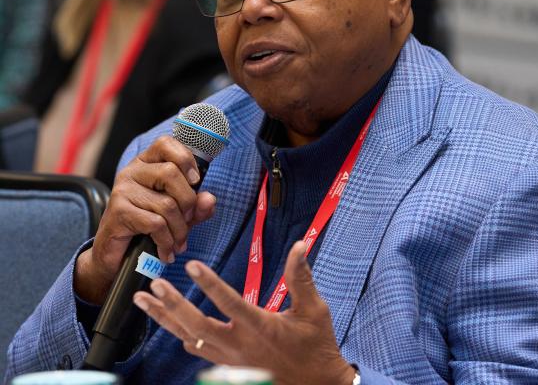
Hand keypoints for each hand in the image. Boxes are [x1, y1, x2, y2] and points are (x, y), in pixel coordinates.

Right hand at [74, 136, 216, 303]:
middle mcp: (132, 171)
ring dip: (180, 229)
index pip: (165, 143)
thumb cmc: (149, 227)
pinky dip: (167, 241)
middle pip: (171, 173)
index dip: (185, 158)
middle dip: (188, 202)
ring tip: (179, 242)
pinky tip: (166, 251)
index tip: (196, 181)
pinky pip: (155, 223)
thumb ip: (197, 205)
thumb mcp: (179, 214)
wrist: (115, 255)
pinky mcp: (118, 212)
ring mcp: (122, 190)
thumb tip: (209, 199)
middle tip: (189, 221)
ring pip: (166, 203)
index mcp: (147, 163)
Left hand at [133, 241, 355, 384]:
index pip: (229, 303)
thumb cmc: (316, 346)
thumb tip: (300, 245)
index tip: (192, 266)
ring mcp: (231, 360)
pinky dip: (181, 336)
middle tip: (154, 285)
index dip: (209, 283)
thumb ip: (302, 277)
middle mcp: (240, 346)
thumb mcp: (314, 309)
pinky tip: (170, 324)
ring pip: (190, 338)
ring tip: (145, 300)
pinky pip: (199, 351)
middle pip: (198, 325)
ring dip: (166, 318)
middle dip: (173, 304)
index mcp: (261, 328)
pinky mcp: (229, 368)